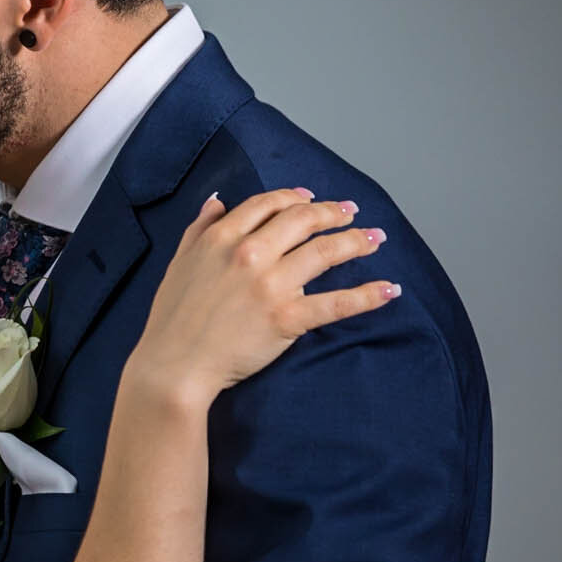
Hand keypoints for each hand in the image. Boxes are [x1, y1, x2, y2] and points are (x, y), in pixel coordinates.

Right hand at [129, 189, 397, 410]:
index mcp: (222, 237)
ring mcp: (271, 285)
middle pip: (303, 220)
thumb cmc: (172, 317)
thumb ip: (199, 228)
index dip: (294, 197)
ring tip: (375, 238)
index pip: (267, 205)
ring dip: (357, 241)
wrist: (174, 364)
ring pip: (326, 252)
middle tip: (351, 212)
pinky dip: (368, 295)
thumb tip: (218, 201)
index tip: (311, 198)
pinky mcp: (288, 318)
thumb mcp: (178, 262)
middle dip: (333, 213)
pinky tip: (390, 289)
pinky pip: (337, 303)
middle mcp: (250, 254)